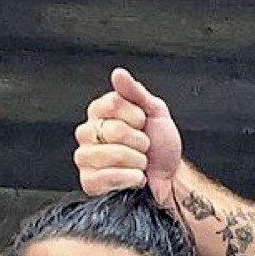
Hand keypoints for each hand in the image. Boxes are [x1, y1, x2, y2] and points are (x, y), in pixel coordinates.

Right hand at [74, 68, 182, 204]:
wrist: (169, 177)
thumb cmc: (161, 145)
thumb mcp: (155, 112)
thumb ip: (135, 92)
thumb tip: (118, 74)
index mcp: (100, 113)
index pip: (112, 102)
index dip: (135, 115)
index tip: (143, 123)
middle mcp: (88, 133)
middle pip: (113, 130)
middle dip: (140, 141)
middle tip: (144, 146)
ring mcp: (86, 158)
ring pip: (111, 155)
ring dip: (137, 161)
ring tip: (139, 163)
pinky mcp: (89, 182)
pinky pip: (107, 177)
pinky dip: (130, 178)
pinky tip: (135, 177)